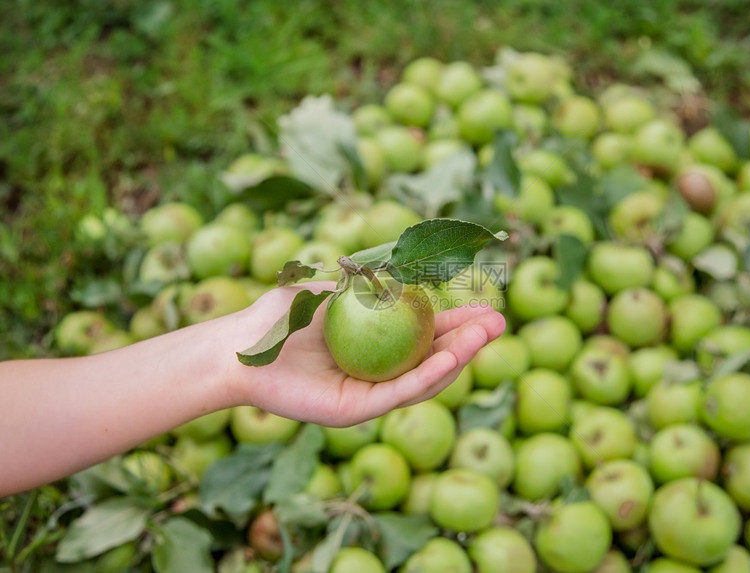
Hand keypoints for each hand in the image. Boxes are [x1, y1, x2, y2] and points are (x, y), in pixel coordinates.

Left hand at [224, 282, 506, 426]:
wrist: (242, 344)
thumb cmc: (282, 313)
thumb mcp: (338, 287)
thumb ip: (375, 283)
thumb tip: (418, 266)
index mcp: (377, 346)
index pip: (427, 336)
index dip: (459, 323)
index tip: (487, 307)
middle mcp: (378, 372)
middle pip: (434, 359)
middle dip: (471, 341)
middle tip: (500, 322)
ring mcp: (368, 394)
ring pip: (424, 379)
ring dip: (459, 358)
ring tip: (486, 335)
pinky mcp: (354, 411)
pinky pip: (398, 393)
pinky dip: (428, 377)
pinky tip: (452, 358)